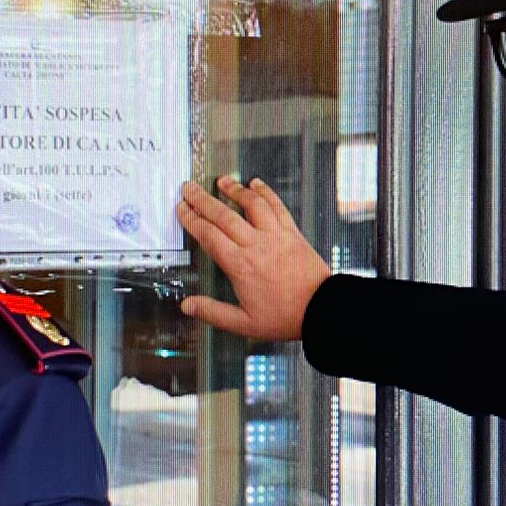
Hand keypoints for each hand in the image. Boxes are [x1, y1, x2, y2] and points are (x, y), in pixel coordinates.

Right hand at [176, 176, 331, 341]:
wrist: (322, 309)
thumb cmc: (286, 317)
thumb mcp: (244, 323)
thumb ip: (213, 312)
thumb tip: (188, 306)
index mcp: (240, 266)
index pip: (208, 236)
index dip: (192, 220)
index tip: (182, 210)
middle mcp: (256, 245)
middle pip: (223, 215)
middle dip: (203, 200)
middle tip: (189, 188)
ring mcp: (275, 235)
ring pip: (251, 204)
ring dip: (234, 190)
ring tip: (221, 181)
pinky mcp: (292, 232)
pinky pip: (276, 206)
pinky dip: (265, 192)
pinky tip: (256, 184)